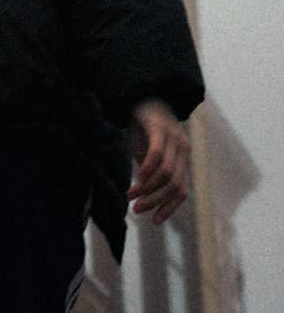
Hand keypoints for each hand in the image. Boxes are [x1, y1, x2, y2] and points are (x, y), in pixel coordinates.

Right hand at [127, 98, 190, 224]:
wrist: (141, 91)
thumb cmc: (143, 124)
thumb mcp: (147, 151)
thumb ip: (149, 170)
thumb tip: (144, 192)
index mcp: (183, 158)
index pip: (181, 191)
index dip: (169, 208)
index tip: (154, 221)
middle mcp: (183, 149)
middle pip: (174, 185)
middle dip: (155, 201)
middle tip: (136, 208)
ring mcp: (174, 137)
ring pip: (166, 173)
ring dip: (148, 188)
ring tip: (130, 195)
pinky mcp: (160, 127)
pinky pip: (158, 153)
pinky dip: (148, 168)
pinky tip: (137, 176)